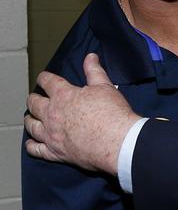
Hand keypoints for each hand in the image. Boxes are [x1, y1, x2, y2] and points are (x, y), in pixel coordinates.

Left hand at [24, 53, 140, 174]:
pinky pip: (36, 149)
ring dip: (29, 120)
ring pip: (32, 126)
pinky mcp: (55, 152)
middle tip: (34, 98)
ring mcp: (52, 134)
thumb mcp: (105, 86)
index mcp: (64, 95)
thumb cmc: (112, 113)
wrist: (117, 141)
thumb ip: (94, 71)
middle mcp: (53, 114)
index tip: (43, 77)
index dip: (44, 78)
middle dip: (33, 99)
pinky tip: (32, 142)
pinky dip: (32, 145)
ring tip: (30, 117)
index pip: (48, 82)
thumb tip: (90, 57)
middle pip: (34, 104)